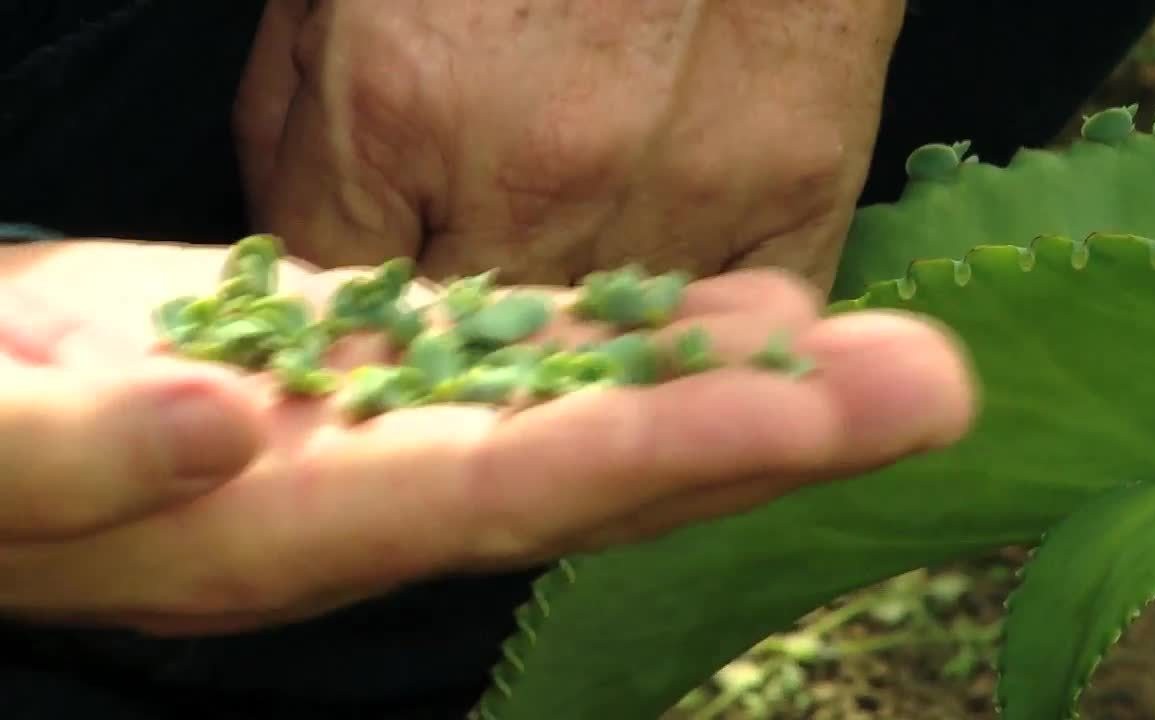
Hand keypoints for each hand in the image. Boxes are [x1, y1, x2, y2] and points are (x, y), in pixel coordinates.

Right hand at [0, 240, 972, 635]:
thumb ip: (82, 454)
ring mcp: (400, 424)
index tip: (797, 420)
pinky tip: (746, 313)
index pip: (499, 497)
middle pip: (596, 466)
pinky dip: (641, 332)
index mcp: (290, 522)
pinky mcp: (389, 360)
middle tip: (925, 386)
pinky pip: (539, 348)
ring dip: (734, 375)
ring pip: (591, 404)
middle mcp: (382, 490)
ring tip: (877, 345)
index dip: (649, 461)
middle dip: (760, 431)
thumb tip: (214, 432)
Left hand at [233, 0, 905, 289]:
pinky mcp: (792, 199)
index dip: (358, 312)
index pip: (343, 301)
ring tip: (584, 236)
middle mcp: (536, 175)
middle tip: (485, 268)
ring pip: (600, 347)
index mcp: (399, 102)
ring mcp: (675, 197)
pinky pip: (727, 321)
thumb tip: (306, 249)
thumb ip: (301, 125)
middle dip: (464, 322)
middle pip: (472, 348)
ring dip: (579, 317)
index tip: (389, 289)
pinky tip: (671, 250)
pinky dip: (694, 318)